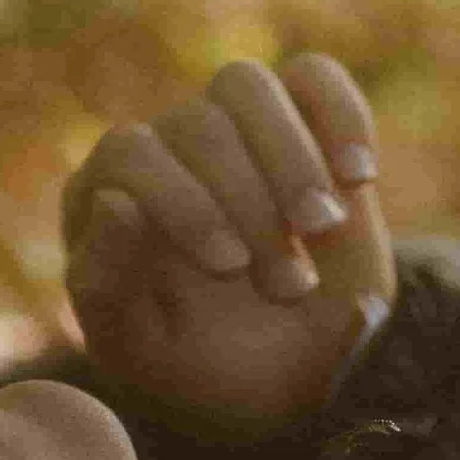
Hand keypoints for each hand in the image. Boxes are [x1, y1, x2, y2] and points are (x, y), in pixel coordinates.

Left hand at [61, 53, 397, 442]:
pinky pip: (313, 77)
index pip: (129, 154)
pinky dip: (340, 116)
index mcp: (102, 198)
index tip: (232, 265)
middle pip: (197, 123)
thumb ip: (106, 288)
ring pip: (246, 85)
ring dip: (291, 158)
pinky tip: (357, 179)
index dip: (184, 202)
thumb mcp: (146, 356)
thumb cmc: (208, 372)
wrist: (300, 382)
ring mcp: (227, 128)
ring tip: (322, 229)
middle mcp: (160, 149)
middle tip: (291, 287)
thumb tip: (113, 201)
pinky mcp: (298, 119)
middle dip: (252, 205)